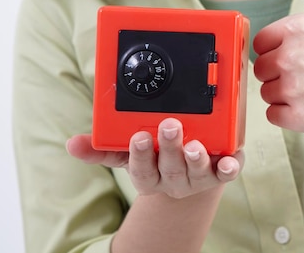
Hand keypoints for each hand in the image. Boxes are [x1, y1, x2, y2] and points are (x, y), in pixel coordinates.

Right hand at [66, 118, 243, 198]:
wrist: (187, 176)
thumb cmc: (155, 158)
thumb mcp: (127, 153)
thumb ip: (101, 148)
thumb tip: (72, 144)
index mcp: (149, 174)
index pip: (141, 169)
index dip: (140, 155)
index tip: (140, 136)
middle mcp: (173, 179)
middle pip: (170, 167)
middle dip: (170, 147)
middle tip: (171, 125)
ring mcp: (198, 177)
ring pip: (197, 171)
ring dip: (196, 158)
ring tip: (195, 144)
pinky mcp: (220, 171)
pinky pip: (227, 172)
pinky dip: (230, 167)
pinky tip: (231, 160)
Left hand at [253, 0, 303, 134]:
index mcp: (296, 28)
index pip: (262, 43)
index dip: (279, 50)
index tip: (302, 55)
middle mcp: (291, 56)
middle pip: (261, 69)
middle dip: (281, 74)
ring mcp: (294, 87)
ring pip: (267, 93)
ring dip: (285, 95)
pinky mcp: (299, 116)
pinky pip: (274, 116)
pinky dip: (290, 116)